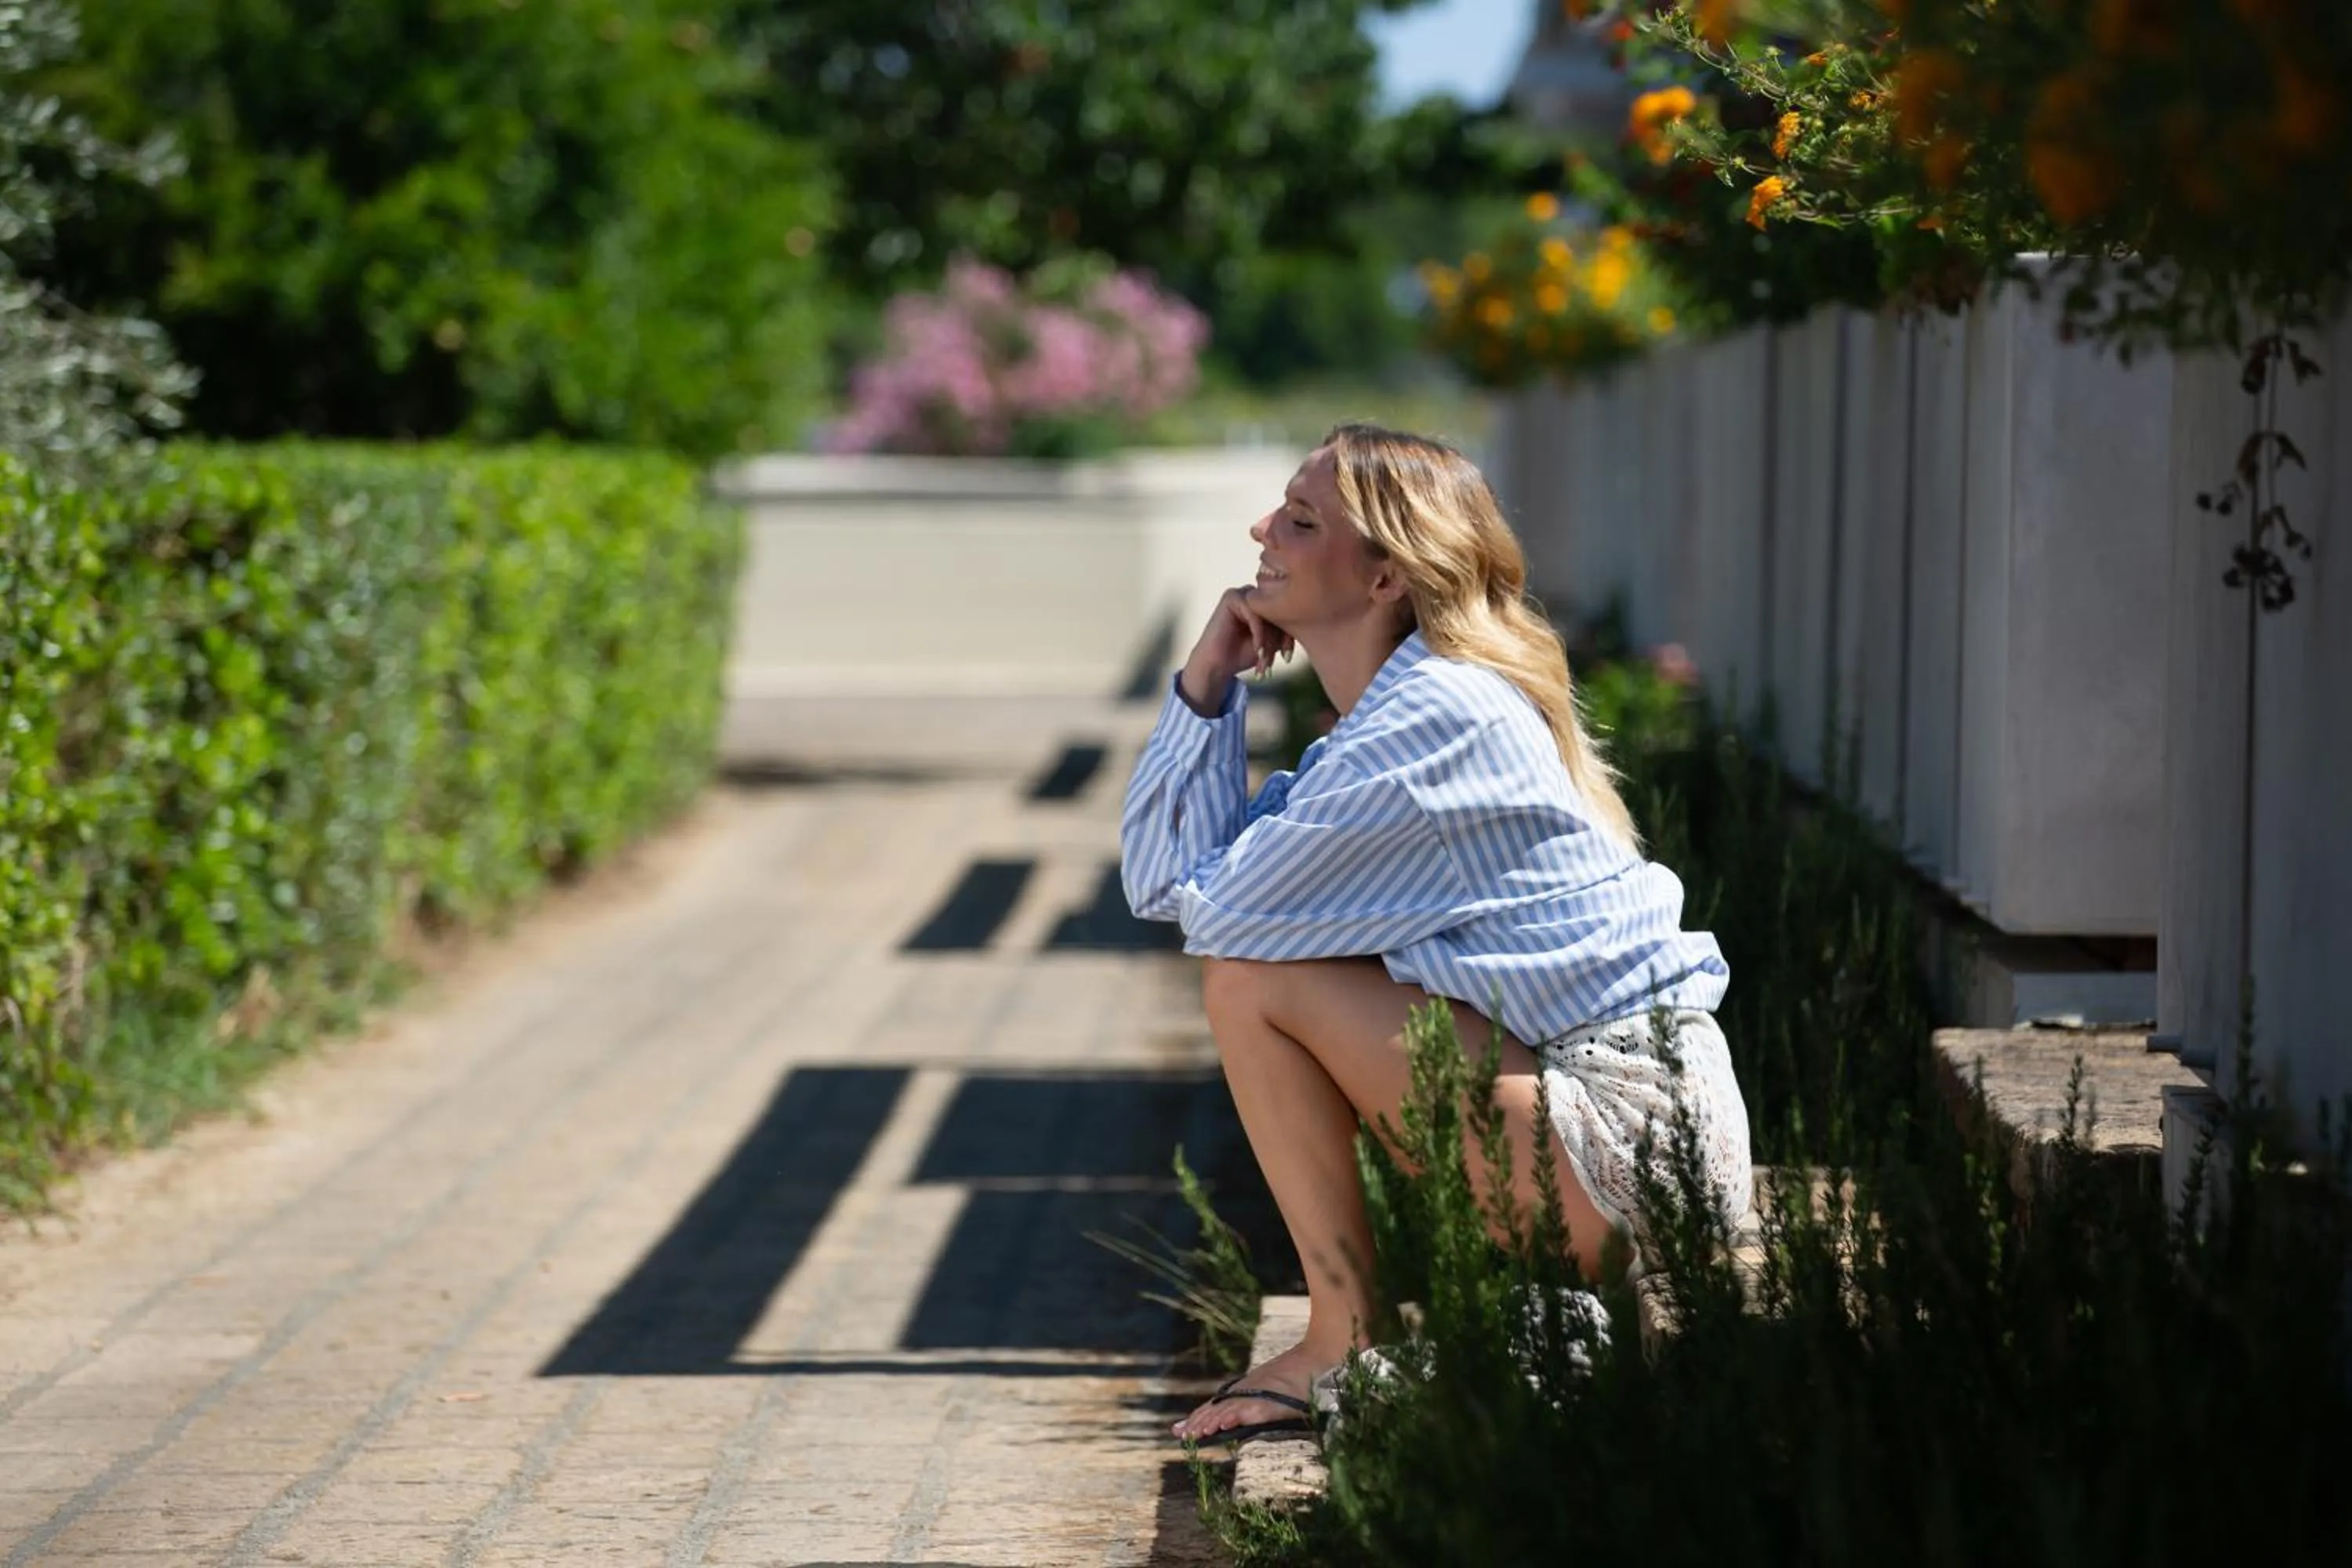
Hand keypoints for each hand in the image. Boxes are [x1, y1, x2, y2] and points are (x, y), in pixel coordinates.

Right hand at [1178, 587, 1292, 713]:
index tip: (1288, 658)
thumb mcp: (1272, 642)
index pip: (1287, 613)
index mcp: (1266, 603)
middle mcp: (1255, 595)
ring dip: (1269, 640)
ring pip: (1267, 613)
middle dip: (1280, 640)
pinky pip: (1254, 613)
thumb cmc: (1243, 654)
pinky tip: (1257, 650)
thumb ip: (1285, 631)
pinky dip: (1258, 634)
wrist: (1217, 664)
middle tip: (1280, 660)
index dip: (1290, 636)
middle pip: (1279, 612)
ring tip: (1265, 659)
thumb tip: (1307, 623)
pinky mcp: (1231, 597)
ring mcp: (1243, 594)